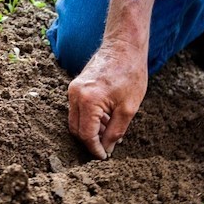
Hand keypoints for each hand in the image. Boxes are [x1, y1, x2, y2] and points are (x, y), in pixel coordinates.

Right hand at [68, 39, 147, 158]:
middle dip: (91, 141)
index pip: (86, 135)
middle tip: (107, 147)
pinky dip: (89, 118)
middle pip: (76, 129)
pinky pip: (78, 109)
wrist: (124, 46)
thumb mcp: (128, 108)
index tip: (104, 157)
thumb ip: (115, 132)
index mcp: (88, 101)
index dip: (95, 149)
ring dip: (90, 130)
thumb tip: (107, 148)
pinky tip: (106, 119)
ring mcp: (73, 89)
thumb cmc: (130, 73)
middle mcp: (75, 95)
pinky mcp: (75, 86)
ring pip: (76, 120)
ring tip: (110, 131)